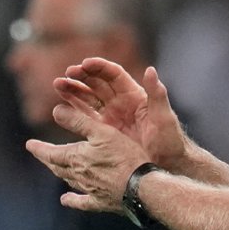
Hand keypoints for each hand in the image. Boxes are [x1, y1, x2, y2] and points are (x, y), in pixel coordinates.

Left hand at [26, 99, 146, 212]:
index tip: (29, 145)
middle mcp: (79, 175)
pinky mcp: (101, 202)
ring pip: (69, 180)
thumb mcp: (101, 131)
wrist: (142, 187)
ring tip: (53, 168)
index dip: (39, 149)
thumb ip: (78, 121)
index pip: (51, 153)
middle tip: (38, 154)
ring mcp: (90, 190)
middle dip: (46, 159)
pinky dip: (72, 200)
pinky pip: (82, 202)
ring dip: (59, 173)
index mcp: (76, 158)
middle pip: (57, 167)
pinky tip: (65, 200)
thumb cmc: (125, 157)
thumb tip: (55, 110)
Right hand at [53, 59, 188, 171]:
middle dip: (81, 76)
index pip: (113, 74)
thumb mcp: (164, 117)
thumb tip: (151, 69)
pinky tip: (61, 108)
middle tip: (67, 74)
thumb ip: (157, 94)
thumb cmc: (170, 140)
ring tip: (58, 85)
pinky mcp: (105, 132)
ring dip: (73, 91)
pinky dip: (74, 111)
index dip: (99, 67)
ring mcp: (111, 116)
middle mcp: (120, 102)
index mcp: (134, 94)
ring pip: (88, 98)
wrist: (168, 165)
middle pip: (97, 83)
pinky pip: (86, 118)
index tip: (85, 64)